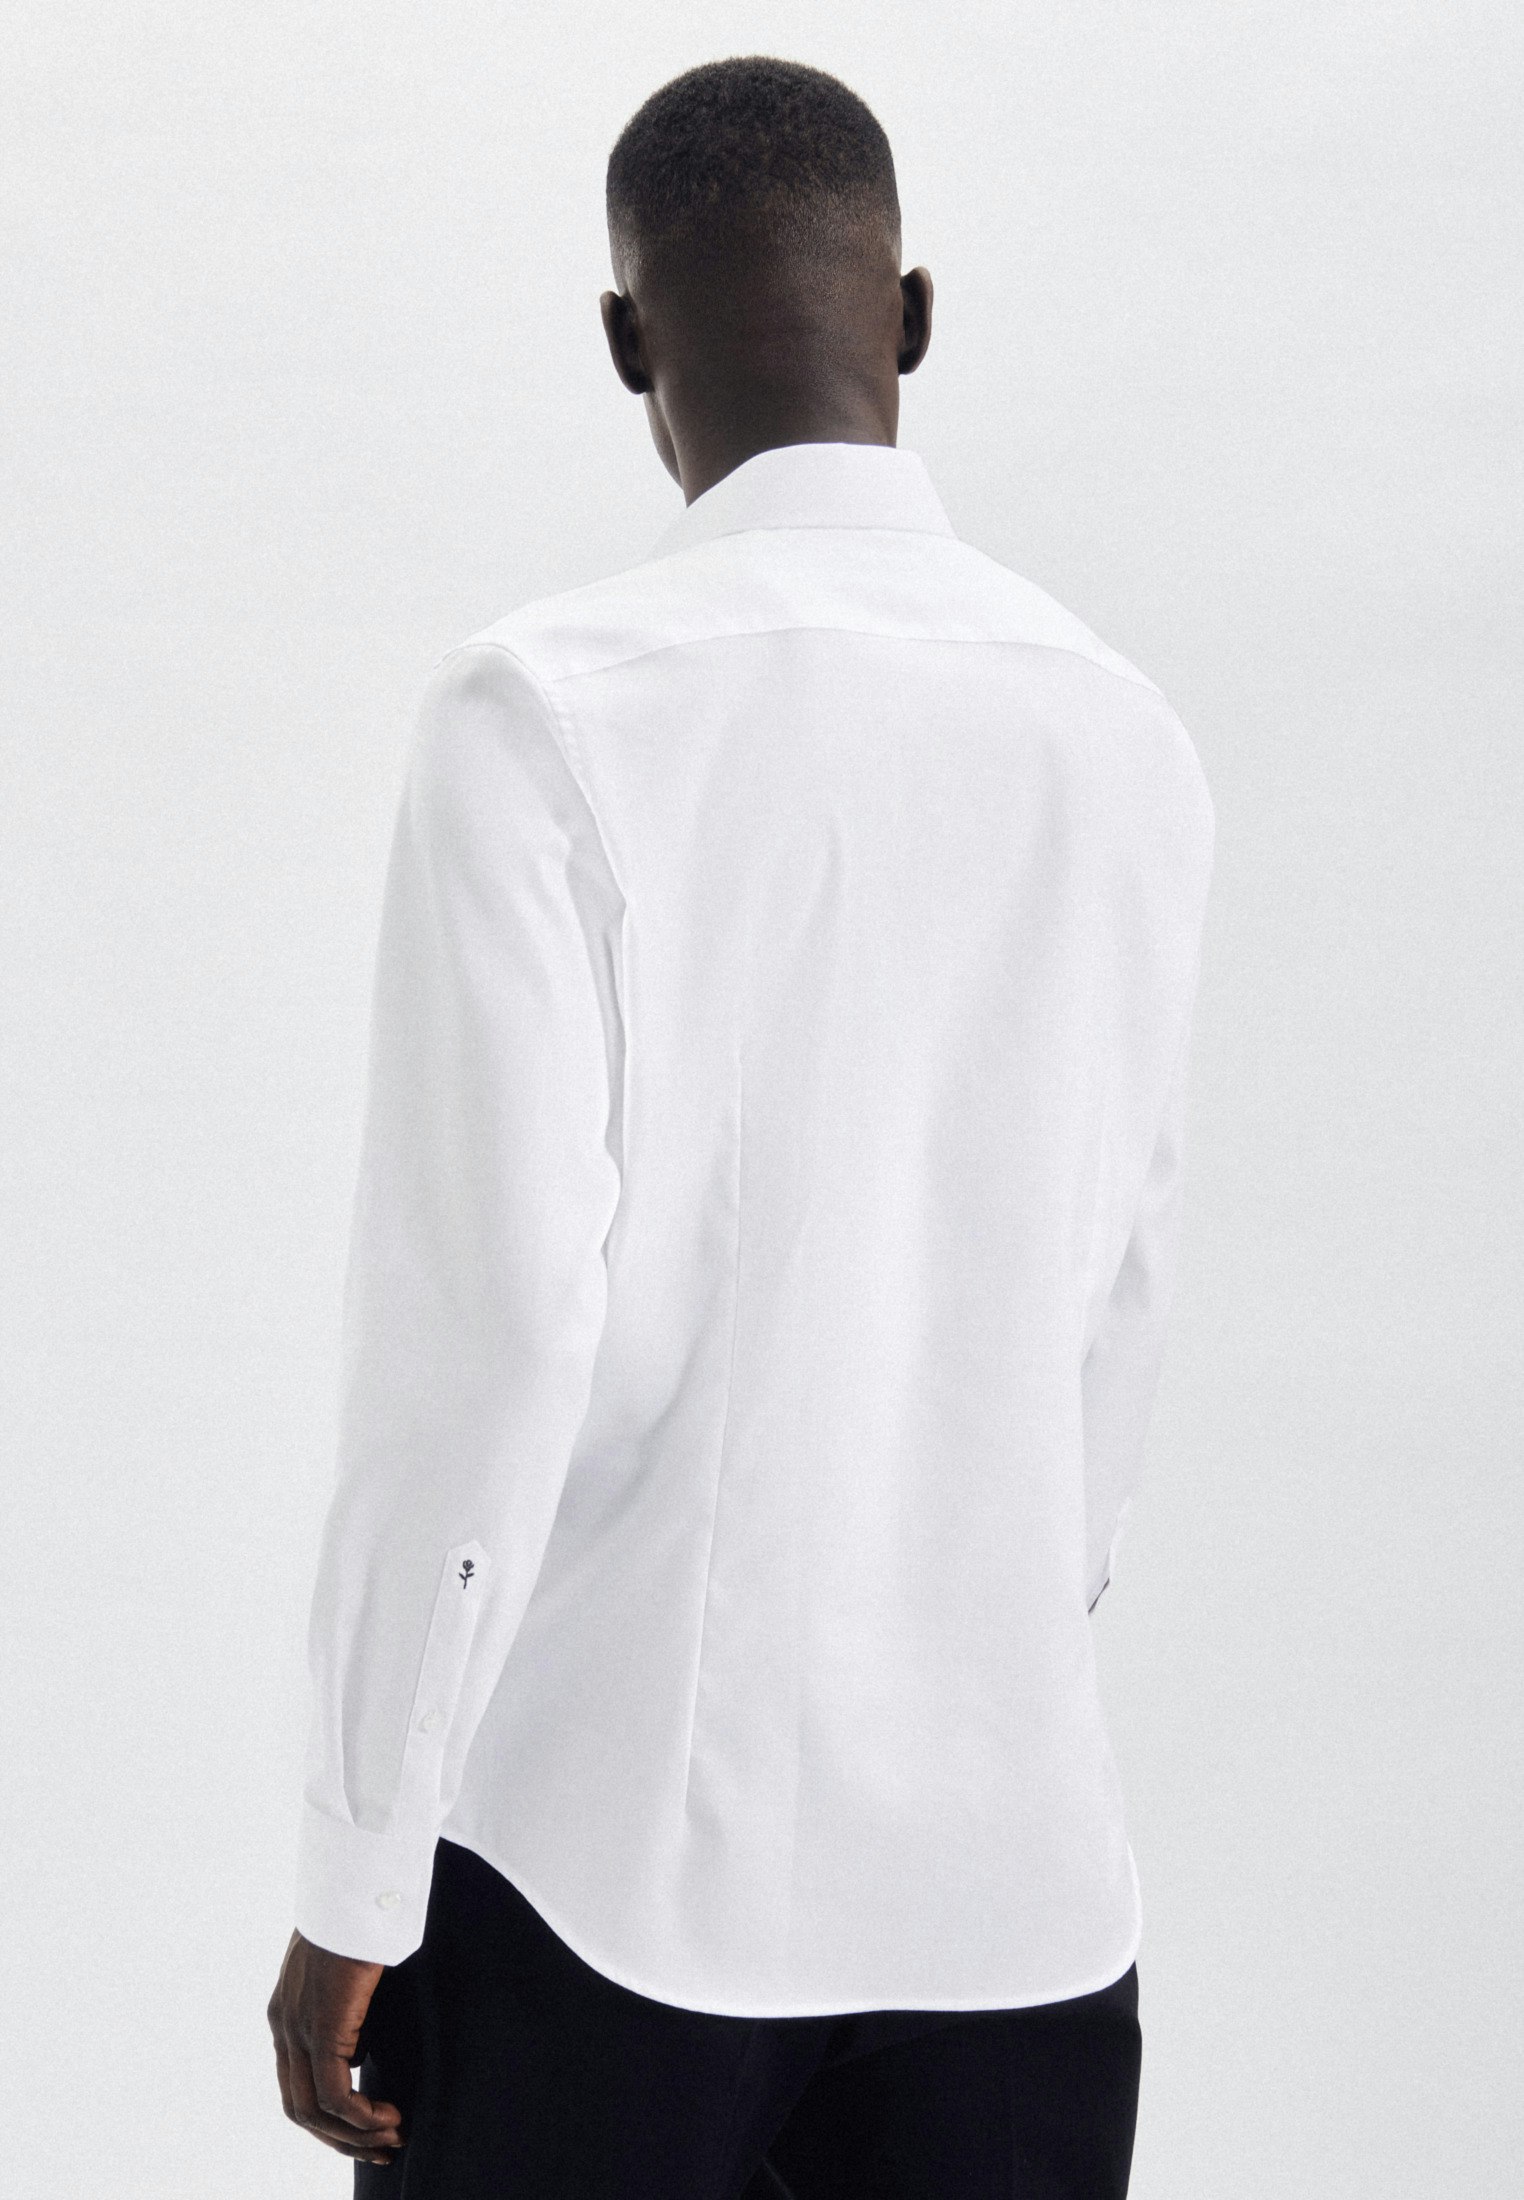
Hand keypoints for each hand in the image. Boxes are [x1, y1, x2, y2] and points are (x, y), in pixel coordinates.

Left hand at [268, 1927, 404, 2166]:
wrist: (358, 1883)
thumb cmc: (362, 1915)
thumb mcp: (346, 1972)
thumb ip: (343, 2010)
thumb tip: (359, 2049)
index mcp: (285, 2011)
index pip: (295, 2085)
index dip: (328, 2119)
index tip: (366, 2130)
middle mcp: (282, 2024)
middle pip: (298, 2109)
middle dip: (341, 2138)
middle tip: (381, 2149)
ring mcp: (296, 2026)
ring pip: (313, 2111)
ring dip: (354, 2134)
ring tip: (392, 2137)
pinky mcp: (320, 2025)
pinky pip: (333, 2094)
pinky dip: (360, 2116)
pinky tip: (389, 2114)